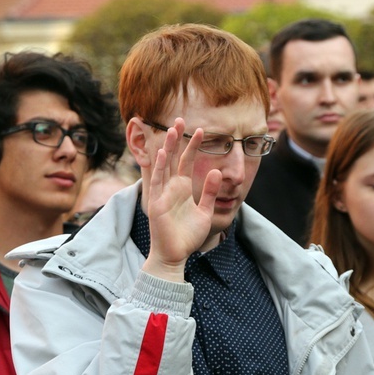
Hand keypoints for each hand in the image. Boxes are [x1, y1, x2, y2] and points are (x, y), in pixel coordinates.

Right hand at [142, 118, 220, 281]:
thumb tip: (217, 172)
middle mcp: (171, 187)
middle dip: (176, 139)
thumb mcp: (205, 211)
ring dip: (167, 147)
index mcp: (183, 188)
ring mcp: (162, 194)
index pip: (187, 161)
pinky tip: (163, 154)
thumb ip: (210, 192)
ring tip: (172, 129)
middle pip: (173, 158)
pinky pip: (157, 182)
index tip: (201, 129)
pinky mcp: (156, 204)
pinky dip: (160, 168)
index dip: (193, 146)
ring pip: (164, 165)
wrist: (176, 255)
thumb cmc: (188, 236)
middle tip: (179, 118)